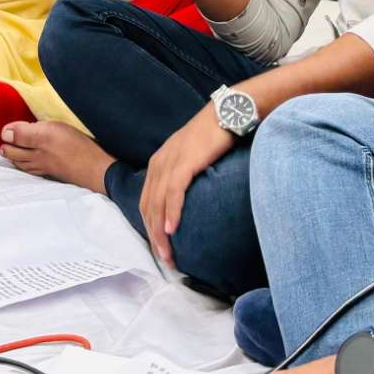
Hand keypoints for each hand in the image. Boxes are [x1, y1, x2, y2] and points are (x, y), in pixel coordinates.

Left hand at [139, 106, 236, 268]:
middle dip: (153, 237)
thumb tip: (188, 200)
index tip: (159, 248)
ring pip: (157, 204)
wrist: (227, 113)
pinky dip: (172, 212)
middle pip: (148, 207)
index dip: (149, 227)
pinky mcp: (184, 163)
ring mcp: (170, 163)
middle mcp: (159, 164)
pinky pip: (174, 193)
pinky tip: (172, 229)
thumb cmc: (214, 136)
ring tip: (168, 254)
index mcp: (158, 163)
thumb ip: (184, 175)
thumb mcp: (192, 156)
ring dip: (160, 232)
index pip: (146, 201)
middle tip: (164, 260)